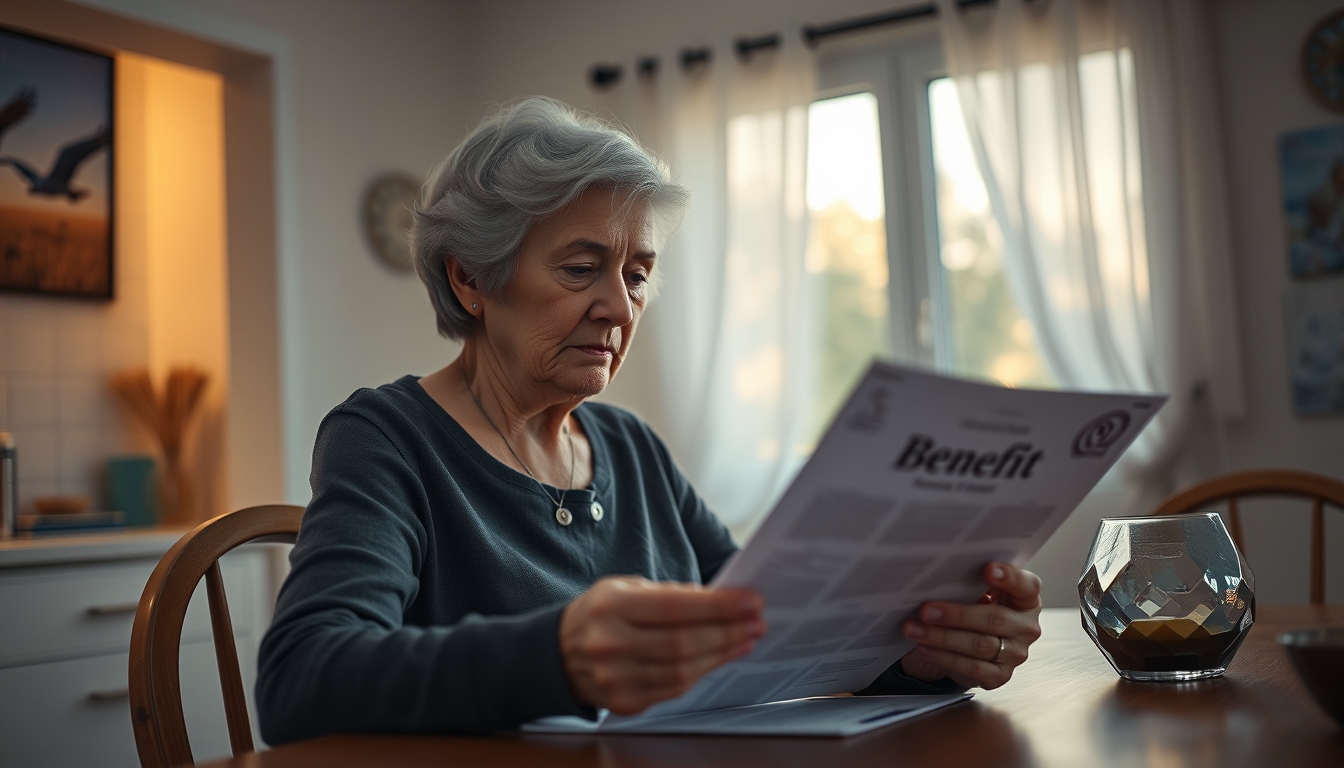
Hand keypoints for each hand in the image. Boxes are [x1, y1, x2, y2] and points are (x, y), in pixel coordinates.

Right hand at [559, 576, 764, 713]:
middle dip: (728, 631)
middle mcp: (609, 645)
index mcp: (610, 607)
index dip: (718, 606)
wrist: (557, 654)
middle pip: (683, 642)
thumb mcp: (625, 588)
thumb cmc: (600, 614)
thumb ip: (670, 594)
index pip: (674, 607)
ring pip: (682, 670)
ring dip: (722, 654)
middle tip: (757, 621)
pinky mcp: (624, 703)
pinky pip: (674, 689)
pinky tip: (720, 657)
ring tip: (746, 638)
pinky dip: (702, 672)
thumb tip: (722, 601)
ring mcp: (615, 679)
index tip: (751, 601)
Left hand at [898, 562, 1041, 689]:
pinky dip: (944, 656)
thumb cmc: (976, 606)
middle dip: (957, 614)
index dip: (1009, 577)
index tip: (987, 569)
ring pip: (979, 645)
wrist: (971, 642)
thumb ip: (972, 582)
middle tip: (926, 610)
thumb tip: (945, 574)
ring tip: (914, 628)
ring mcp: (1015, 654)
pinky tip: (925, 646)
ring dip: (942, 637)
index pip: (1027, 586)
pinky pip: (971, 667)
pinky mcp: (999, 676)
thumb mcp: (979, 591)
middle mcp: (1026, 627)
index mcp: (1026, 599)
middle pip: (995, 619)